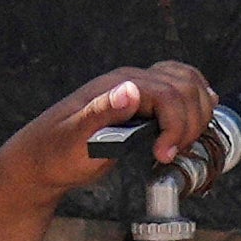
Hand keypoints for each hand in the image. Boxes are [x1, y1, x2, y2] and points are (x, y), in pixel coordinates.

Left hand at [0, 58, 222, 220]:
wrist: (42, 159)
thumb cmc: (56, 152)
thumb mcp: (74, 139)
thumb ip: (102, 112)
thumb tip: (130, 90)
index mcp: (120, 85)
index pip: (170, 94)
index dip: (176, 126)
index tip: (164, 156)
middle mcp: (133, 82)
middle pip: (187, 86)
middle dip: (190, 122)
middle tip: (170, 153)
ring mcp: (140, 90)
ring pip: (191, 84)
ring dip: (197, 115)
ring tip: (178, 145)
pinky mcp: (145, 104)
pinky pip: (183, 91)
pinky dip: (195, 106)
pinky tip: (189, 126)